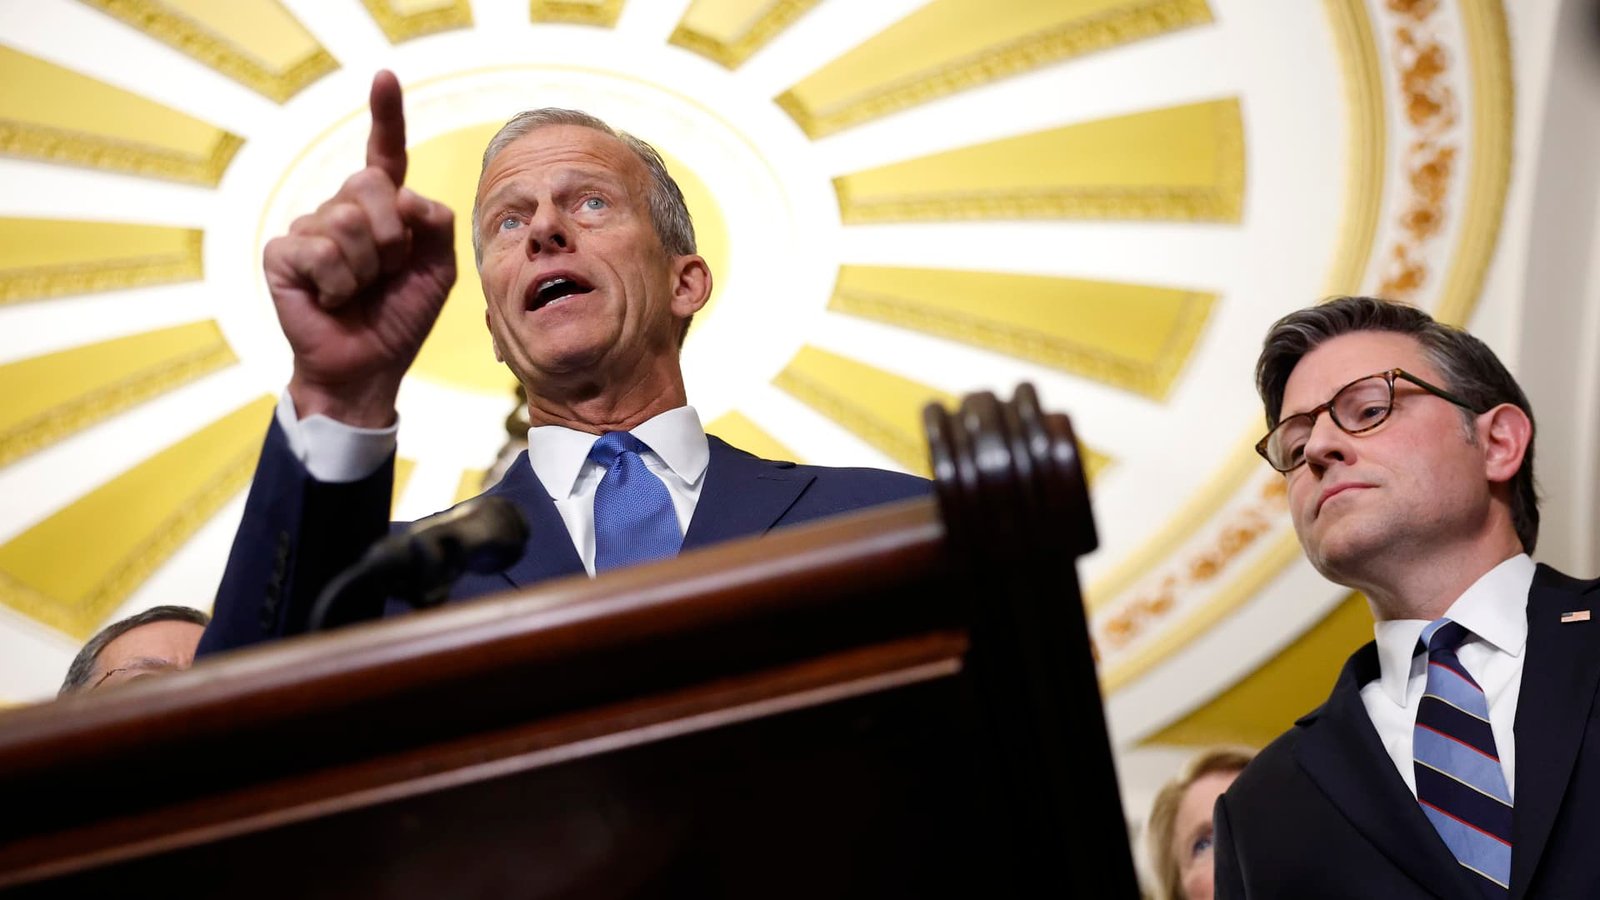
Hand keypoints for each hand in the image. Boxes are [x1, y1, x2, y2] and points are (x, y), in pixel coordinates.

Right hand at [263, 70, 456, 425]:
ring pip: (348, 223)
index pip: (385, 154)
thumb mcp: (437, 267)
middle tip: (385, 274)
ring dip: (367, 269)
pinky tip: (331, 299)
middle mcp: (342, 209)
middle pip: (372, 185)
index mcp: (382, 209)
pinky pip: (321, 251)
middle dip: (392, 238)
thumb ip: (434, 223)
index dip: (386, 115)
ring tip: (358, 292)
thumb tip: (404, 195)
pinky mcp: (283, 253)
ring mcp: (308, 228)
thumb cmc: (400, 317)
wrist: (369, 365)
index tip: (385, 76)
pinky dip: (338, 284)